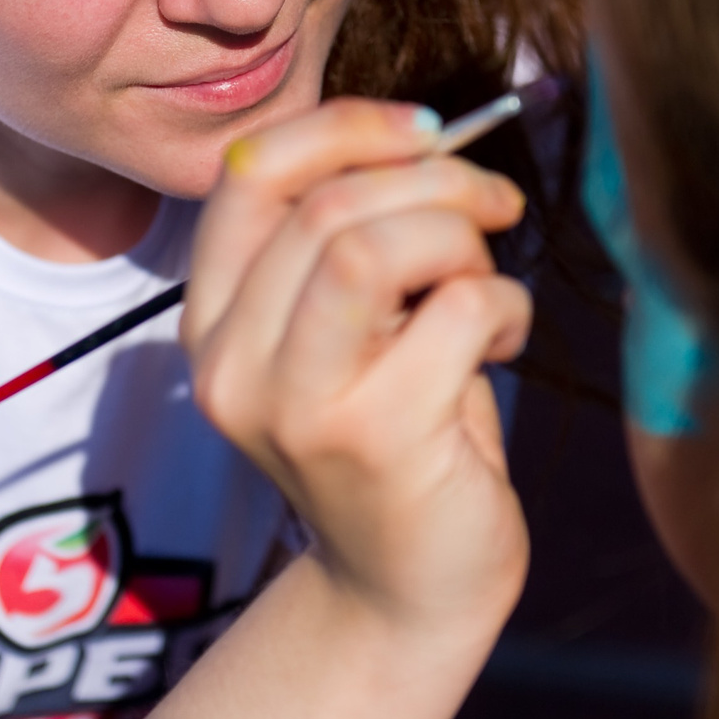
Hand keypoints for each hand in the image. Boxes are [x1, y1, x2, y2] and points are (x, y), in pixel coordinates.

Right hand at [182, 99, 531, 640]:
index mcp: (212, 320)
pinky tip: (506, 343)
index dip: (345, 128)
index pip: (249, 173)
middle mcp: (229, 362)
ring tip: (488, 284)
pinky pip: (458, 308)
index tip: (429, 130)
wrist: (410, 590)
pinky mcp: (372, 438)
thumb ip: (351, 238)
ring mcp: (292, 405)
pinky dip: (506, 304)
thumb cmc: (398, 435)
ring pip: (371, 245)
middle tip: (495, 206)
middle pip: (325, 203)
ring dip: (461, 239)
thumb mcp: (349, 327)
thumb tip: (424, 133)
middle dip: (436, 181)